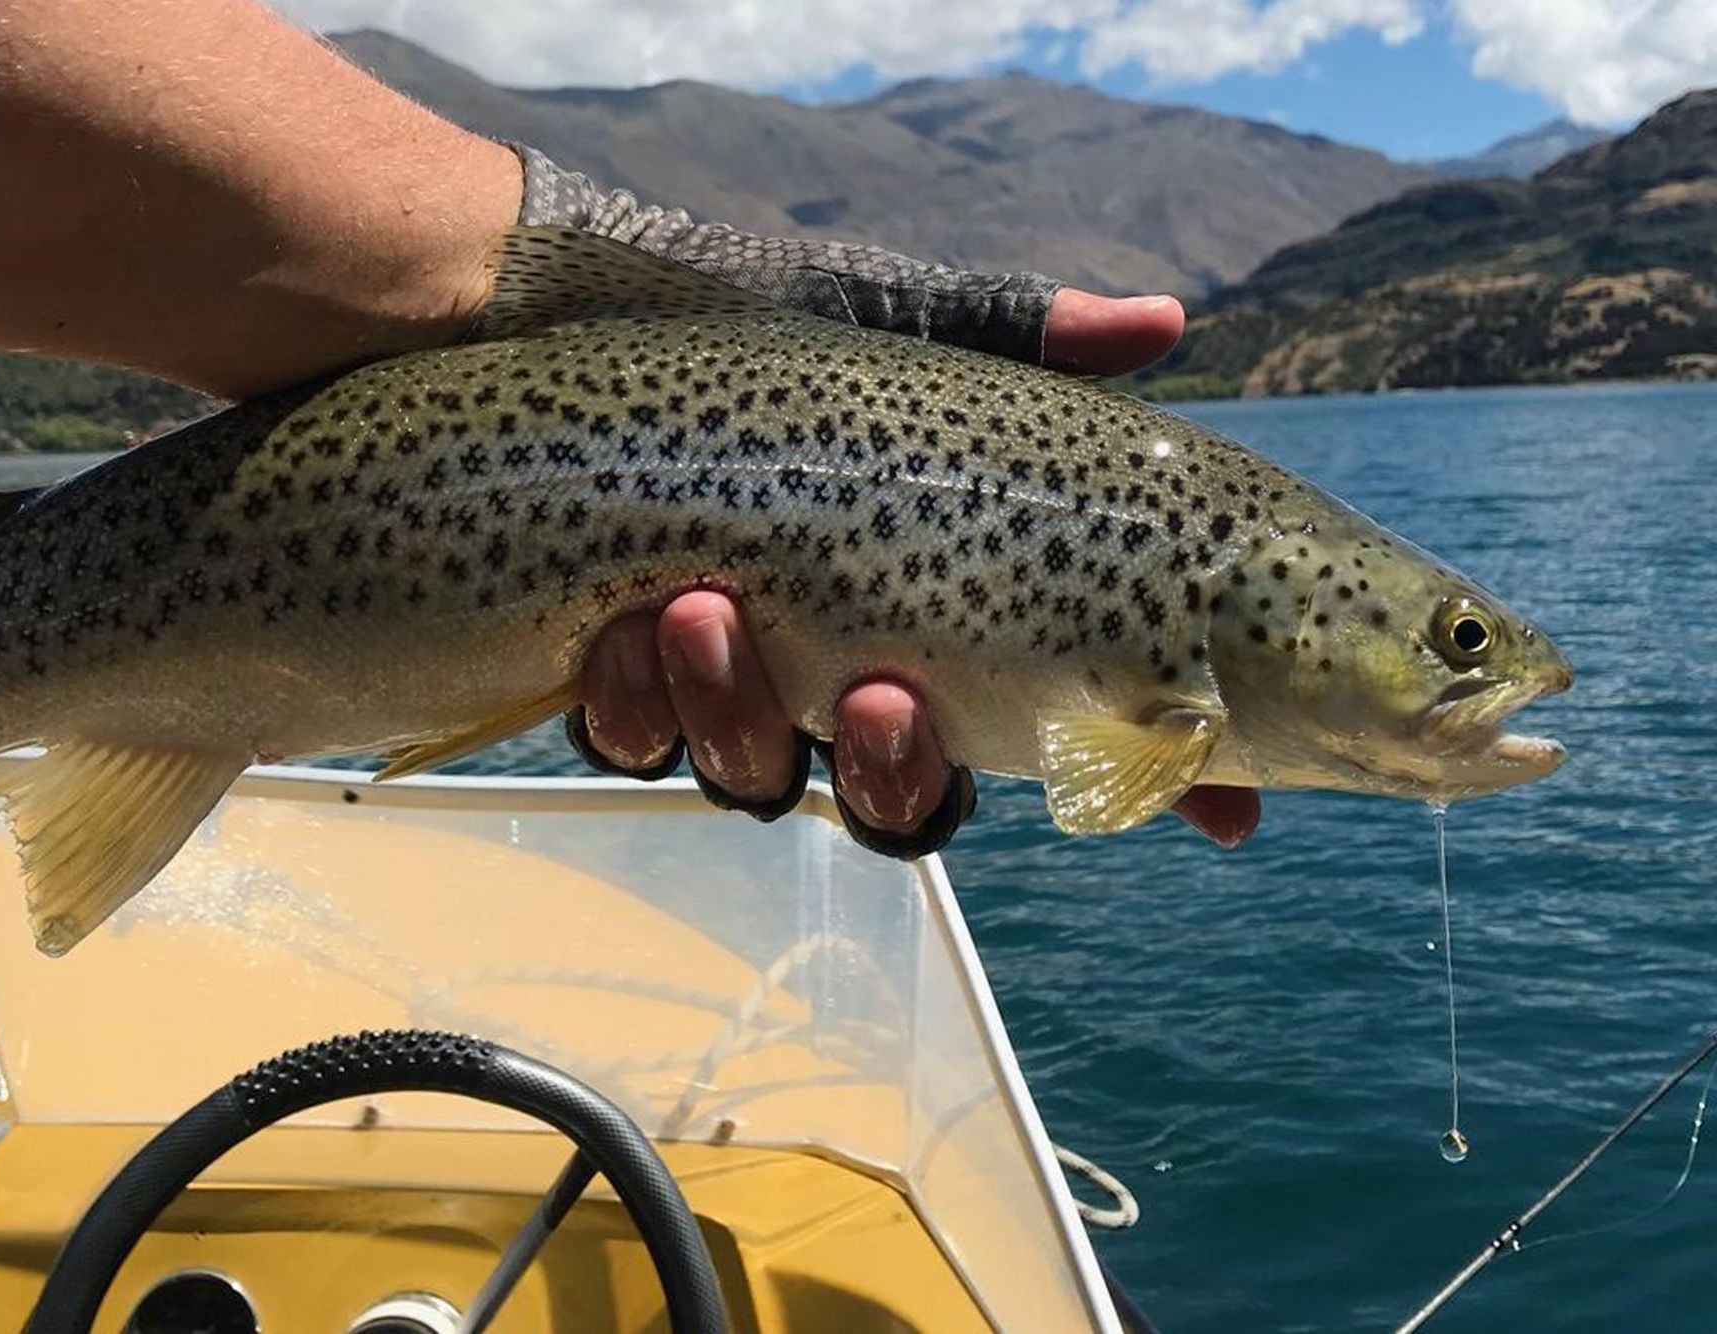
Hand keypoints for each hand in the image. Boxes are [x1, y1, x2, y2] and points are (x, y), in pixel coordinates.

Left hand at [573, 289, 1263, 853]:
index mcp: (925, 598)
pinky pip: (643, 748)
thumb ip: (1020, 340)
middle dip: (897, 767)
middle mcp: (833, 663)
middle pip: (908, 795)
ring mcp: (720, 683)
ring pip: (766, 783)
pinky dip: (639, 704)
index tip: (1221, 816)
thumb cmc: (720, 314)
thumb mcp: (881, 322)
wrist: (519, 305)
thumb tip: (1169, 327)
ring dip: (744, 717)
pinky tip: (617, 625)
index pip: (1051, 717)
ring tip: (703, 612)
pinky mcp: (612, 681)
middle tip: (873, 693)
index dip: (1139, 774)